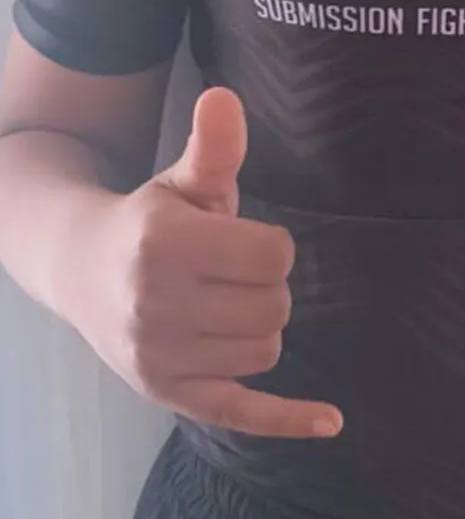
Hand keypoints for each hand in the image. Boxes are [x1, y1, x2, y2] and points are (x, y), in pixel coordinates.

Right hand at [75, 87, 342, 439]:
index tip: (240, 240)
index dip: (268, 245)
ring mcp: (161, 356)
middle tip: (228, 275)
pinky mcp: (169, 393)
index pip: (273, 254)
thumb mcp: (182, 182)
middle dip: (265, 286)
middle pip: (275, 306)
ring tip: (220, 306)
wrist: (80, 269)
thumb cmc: (149, 221)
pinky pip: (243, 413)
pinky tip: (331, 421)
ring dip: (258, 328)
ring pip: (267, 350)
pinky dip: (289, 419)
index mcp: (166, 244)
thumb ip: (214, 148)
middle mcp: (158, 304)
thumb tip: (226, 97)